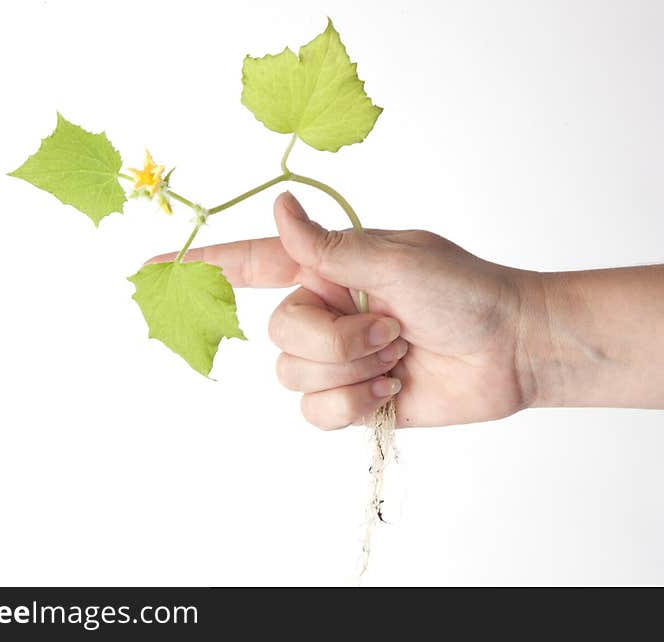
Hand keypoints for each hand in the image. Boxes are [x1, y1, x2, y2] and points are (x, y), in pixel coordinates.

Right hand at [149, 191, 542, 428]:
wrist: (509, 349)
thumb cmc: (465, 291)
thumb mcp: (399, 259)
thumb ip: (331, 246)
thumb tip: (280, 205)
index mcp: (330, 265)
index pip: (253, 261)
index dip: (204, 262)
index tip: (154, 265)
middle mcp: (327, 309)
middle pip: (277, 333)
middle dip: (333, 339)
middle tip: (390, 329)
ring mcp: (339, 356)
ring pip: (293, 375)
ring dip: (351, 369)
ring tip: (397, 355)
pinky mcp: (353, 397)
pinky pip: (316, 413)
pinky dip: (351, 405)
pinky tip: (391, 390)